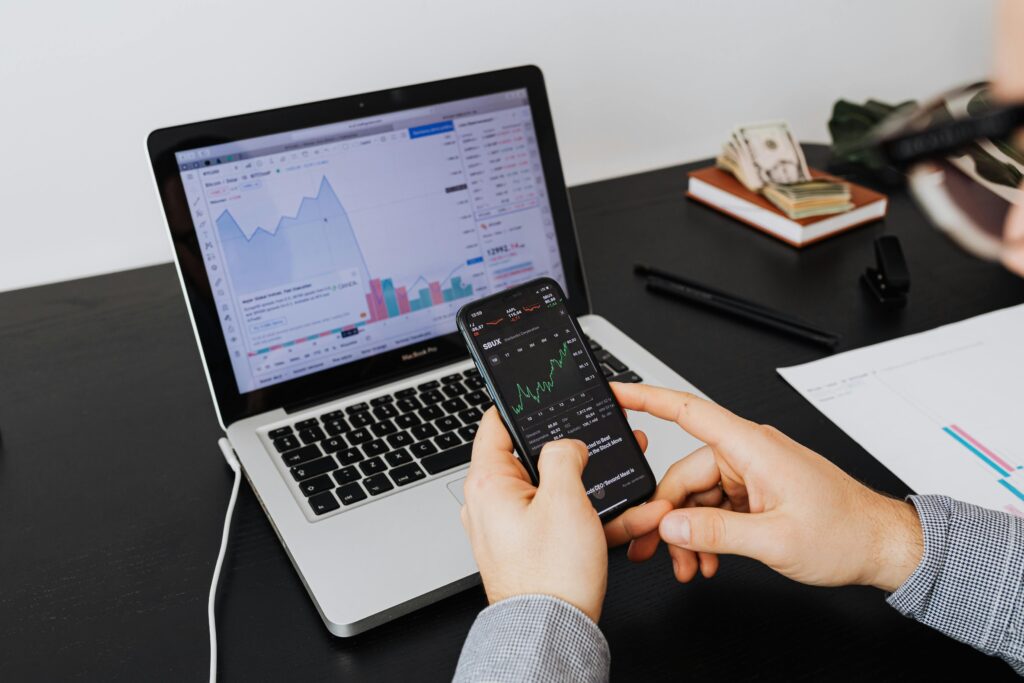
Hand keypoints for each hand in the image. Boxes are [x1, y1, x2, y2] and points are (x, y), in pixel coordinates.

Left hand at [462, 407, 649, 621]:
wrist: (553, 634)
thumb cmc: (550, 576)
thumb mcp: (565, 499)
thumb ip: (564, 455)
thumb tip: (566, 444)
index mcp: (488, 483)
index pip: (495, 424)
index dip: (522, 406)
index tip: (542, 397)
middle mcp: (491, 503)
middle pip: (534, 459)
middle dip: (577, 455)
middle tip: (603, 445)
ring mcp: (510, 527)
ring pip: (558, 493)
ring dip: (597, 491)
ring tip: (632, 488)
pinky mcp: (530, 548)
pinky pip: (563, 522)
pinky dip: (594, 519)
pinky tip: (631, 518)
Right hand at [606, 383, 923, 591]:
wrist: (881, 546)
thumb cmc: (845, 533)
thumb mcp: (773, 540)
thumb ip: (714, 532)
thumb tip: (670, 525)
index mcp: (752, 448)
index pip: (688, 411)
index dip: (647, 397)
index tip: (617, 392)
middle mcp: (749, 454)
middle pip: (685, 474)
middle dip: (669, 516)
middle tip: (658, 551)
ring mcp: (753, 473)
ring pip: (698, 496)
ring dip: (690, 533)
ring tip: (691, 565)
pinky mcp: (758, 491)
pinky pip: (717, 506)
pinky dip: (708, 533)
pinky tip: (708, 559)